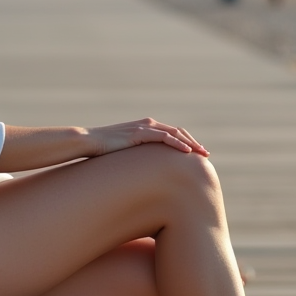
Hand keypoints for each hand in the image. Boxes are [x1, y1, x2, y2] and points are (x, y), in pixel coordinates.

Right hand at [87, 118, 209, 156]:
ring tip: (202, 154)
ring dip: (190, 144)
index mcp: (146, 128)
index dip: (187, 142)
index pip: (173, 133)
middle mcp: (148, 125)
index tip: (198, 154)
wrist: (89, 142)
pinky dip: (177, 144)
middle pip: (178, 132)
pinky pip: (164, 137)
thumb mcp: (126, 153)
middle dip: (194, 143)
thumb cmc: (105, 151)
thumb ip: (138, 156)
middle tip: (206, 154)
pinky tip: (186, 152)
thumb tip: (145, 171)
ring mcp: (145, 127)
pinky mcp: (140, 133)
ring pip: (175, 134)